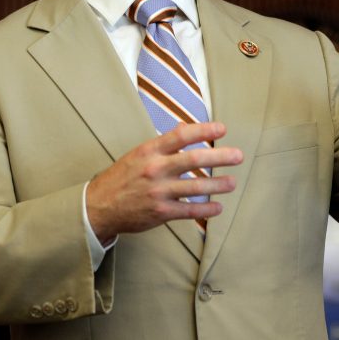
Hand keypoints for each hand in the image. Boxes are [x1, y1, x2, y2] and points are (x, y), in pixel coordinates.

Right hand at [86, 122, 242, 243]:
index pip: (181, 136)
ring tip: (232, 182)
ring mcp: (158, 192)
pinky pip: (189, 211)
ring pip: (195, 187)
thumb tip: (185, 127)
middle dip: (219, 157)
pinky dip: (206, 210)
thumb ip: (164, 142)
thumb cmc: (122, 176)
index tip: (222, 129)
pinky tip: (218, 207)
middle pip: (193, 160)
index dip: (203, 130)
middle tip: (238, 156)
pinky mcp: (160, 212)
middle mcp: (155, 169)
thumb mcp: (139, 153)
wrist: (100, 206)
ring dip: (218, 185)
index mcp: (150, 151)